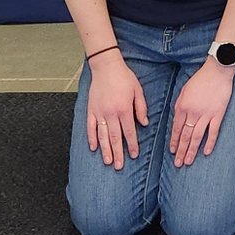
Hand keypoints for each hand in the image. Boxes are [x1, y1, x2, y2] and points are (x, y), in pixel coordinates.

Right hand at [86, 55, 148, 170]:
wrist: (106, 67)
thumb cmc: (124, 78)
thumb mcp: (138, 90)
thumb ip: (141, 108)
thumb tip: (144, 123)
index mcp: (124, 109)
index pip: (129, 131)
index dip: (132, 144)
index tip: (134, 155)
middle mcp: (111, 113)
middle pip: (115, 137)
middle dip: (118, 153)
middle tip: (120, 166)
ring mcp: (99, 113)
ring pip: (102, 136)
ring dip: (105, 150)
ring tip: (108, 161)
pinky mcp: (91, 110)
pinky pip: (90, 128)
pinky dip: (91, 138)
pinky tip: (93, 148)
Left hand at [170, 59, 234, 167]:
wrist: (217, 70)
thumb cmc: (200, 79)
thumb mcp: (184, 90)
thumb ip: (180, 105)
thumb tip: (177, 119)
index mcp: (182, 107)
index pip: (176, 128)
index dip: (174, 141)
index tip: (172, 151)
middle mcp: (192, 113)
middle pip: (185, 136)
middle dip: (180, 151)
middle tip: (178, 163)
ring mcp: (206, 114)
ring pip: (196, 137)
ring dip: (191, 151)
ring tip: (188, 162)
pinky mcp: (218, 114)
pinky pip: (213, 131)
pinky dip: (209, 143)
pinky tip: (206, 152)